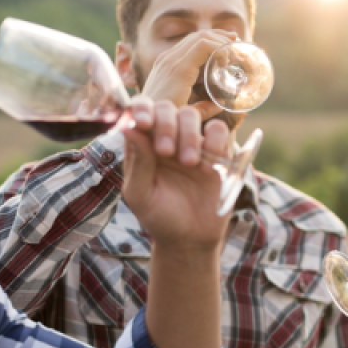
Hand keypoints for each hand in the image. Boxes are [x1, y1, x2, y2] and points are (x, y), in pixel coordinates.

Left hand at [121, 97, 230, 249]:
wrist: (190, 239)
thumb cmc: (159, 217)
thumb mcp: (141, 194)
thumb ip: (138, 161)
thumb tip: (128, 126)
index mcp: (143, 144)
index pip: (139, 111)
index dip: (141, 109)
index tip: (144, 123)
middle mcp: (166, 137)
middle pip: (167, 108)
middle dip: (166, 125)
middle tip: (167, 153)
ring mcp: (192, 142)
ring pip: (191, 115)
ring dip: (189, 135)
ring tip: (190, 164)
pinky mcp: (217, 151)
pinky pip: (219, 129)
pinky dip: (215, 139)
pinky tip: (210, 163)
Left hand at [139, 29, 236, 121]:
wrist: (140, 117)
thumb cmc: (163, 119)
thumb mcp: (187, 116)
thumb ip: (206, 109)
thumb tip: (222, 102)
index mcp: (178, 71)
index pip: (204, 44)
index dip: (222, 48)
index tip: (231, 61)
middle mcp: (170, 60)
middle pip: (200, 36)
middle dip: (221, 38)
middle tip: (236, 46)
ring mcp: (165, 58)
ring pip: (192, 37)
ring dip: (212, 37)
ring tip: (229, 42)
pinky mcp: (163, 61)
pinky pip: (184, 44)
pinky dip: (201, 42)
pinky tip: (211, 48)